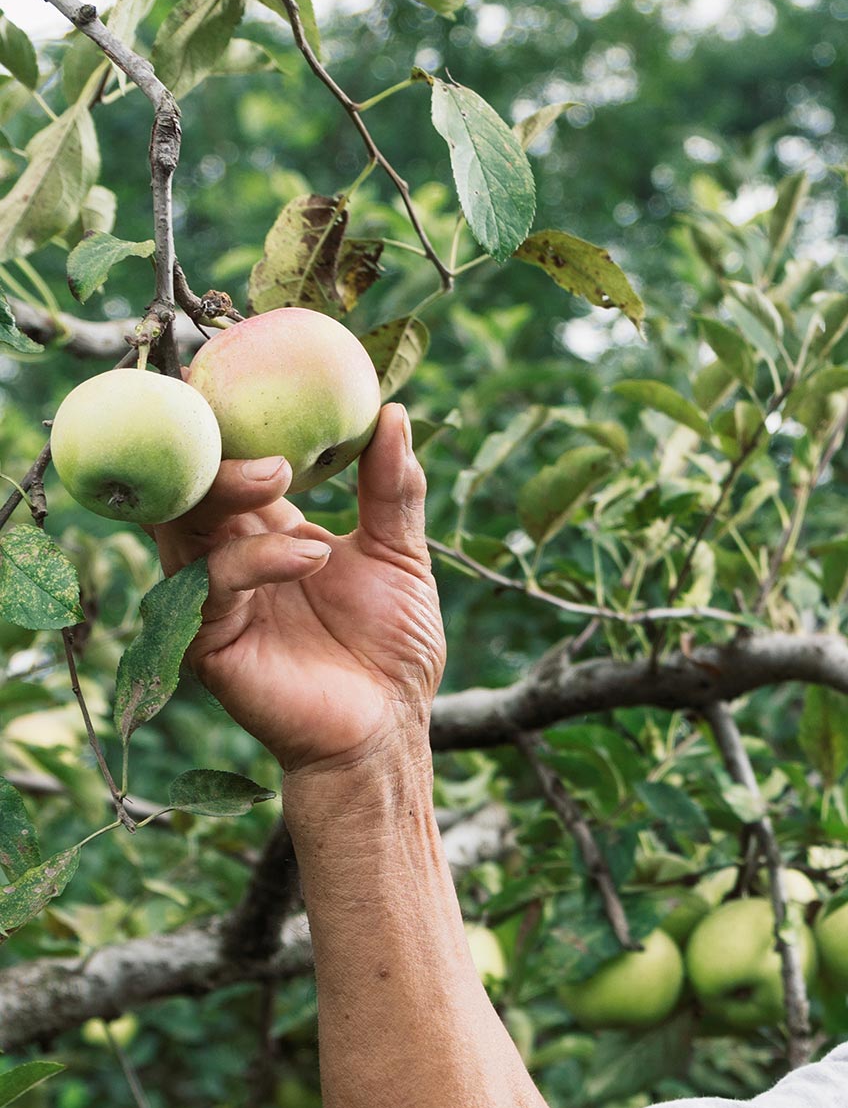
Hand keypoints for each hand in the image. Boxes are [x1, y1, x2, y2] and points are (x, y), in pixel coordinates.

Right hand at [153, 404, 446, 777]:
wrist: (388, 728)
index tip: (262, 379)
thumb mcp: (402, 558)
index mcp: (267, 528)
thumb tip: (395, 412)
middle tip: (275, 442)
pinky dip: (256, 559)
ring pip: (185, 521)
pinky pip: (209, 583)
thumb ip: (392, 490)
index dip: (233, 419)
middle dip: (221, 448)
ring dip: (230, 492)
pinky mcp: (204, 638)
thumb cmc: (393, 650)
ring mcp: (210, 595)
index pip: (229, 460)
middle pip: (192, 479)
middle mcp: (229, 553)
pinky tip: (310, 556)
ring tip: (284, 479)